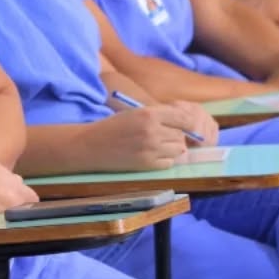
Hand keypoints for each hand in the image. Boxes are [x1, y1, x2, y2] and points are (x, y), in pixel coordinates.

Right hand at [82, 102, 211, 170]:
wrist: (91, 146)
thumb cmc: (112, 126)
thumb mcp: (135, 113)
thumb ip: (158, 115)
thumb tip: (183, 122)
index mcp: (149, 114)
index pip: (183, 118)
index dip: (187, 122)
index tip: (187, 125)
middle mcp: (153, 131)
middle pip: (181, 135)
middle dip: (177, 135)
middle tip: (166, 135)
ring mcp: (151, 150)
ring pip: (178, 149)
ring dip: (173, 148)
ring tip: (160, 145)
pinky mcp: (147, 165)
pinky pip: (169, 163)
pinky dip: (166, 159)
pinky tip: (155, 155)